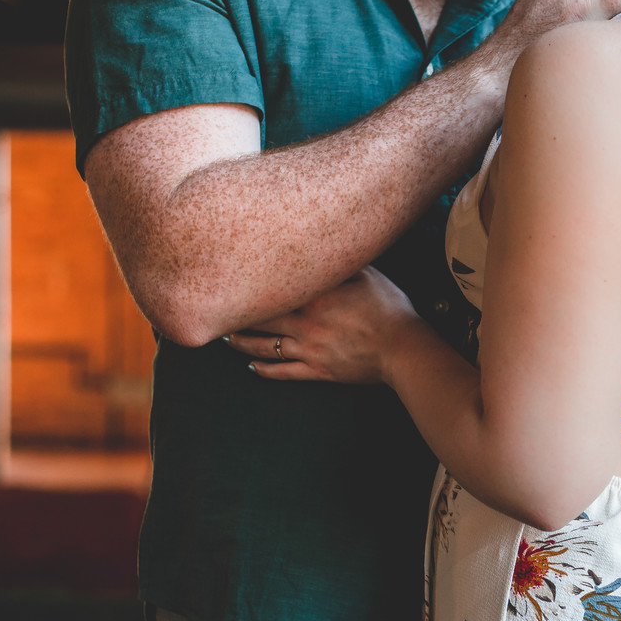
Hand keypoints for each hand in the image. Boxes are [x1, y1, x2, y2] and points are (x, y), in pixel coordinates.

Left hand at [226, 267, 418, 383]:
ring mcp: (309, 350)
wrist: (404, 350)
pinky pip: (284, 373)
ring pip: (264, 348)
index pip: (271, 291)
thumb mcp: (368, 276)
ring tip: (227, 340)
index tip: (228, 281)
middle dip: (235, 317)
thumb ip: (342, 264)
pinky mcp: (319, 371)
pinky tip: (252, 369)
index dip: (247, 287)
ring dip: (242, 345)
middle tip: (216, 311)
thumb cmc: (390, 310)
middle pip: (259, 320)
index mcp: (314, 297)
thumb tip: (327, 247)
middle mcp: (305, 324)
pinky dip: (265, 372)